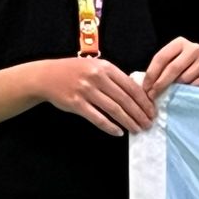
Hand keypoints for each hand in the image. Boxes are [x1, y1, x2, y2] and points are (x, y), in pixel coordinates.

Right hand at [30, 57, 155, 136]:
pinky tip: (118, 132)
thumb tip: (137, 93)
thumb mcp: (96, 66)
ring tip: (137, 129)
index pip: (131, 86)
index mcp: (106, 67)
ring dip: (128, 121)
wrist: (46, 76)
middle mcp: (97, 78)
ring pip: (114, 109)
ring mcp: (86, 91)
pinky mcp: (76, 103)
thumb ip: (114, 77)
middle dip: (140, 113)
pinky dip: (109, 126)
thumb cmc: (75, 72)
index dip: (144, 101)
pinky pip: (97, 118)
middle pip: (125, 99)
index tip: (152, 111)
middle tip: (148, 124)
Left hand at [143, 37, 198, 99]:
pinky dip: (186, 92)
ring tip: (167, 95)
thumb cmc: (182, 65)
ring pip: (184, 78)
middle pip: (173, 68)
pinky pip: (195, 86)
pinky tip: (181, 94)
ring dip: (173, 89)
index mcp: (180, 42)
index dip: (151, 74)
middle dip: (160, 84)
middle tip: (152, 95)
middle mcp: (194, 48)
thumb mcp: (170, 60)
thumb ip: (159, 68)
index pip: (161, 57)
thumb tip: (145, 86)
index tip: (145, 88)